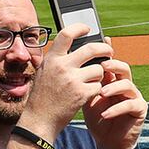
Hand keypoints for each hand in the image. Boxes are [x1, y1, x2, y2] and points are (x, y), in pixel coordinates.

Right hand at [17, 23, 110, 139]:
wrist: (39, 120)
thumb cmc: (42, 96)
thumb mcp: (44, 72)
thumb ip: (58, 59)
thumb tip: (77, 46)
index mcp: (52, 58)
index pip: (67, 34)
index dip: (80, 27)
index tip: (88, 28)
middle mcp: (62, 66)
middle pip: (92, 48)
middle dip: (105, 49)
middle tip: (108, 52)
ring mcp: (72, 80)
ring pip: (99, 69)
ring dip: (100, 74)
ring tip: (92, 81)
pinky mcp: (81, 94)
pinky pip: (99, 85)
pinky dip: (97, 89)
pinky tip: (88, 93)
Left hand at [83, 59, 148, 148]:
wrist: (106, 141)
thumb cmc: (97, 119)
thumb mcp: (88, 100)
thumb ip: (86, 84)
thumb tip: (76, 67)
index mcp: (112, 81)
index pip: (111, 63)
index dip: (108, 52)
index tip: (102, 42)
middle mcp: (124, 86)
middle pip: (124, 68)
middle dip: (114, 65)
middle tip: (103, 66)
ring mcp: (133, 97)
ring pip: (128, 85)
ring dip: (114, 88)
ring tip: (102, 93)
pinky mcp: (139, 110)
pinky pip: (131, 104)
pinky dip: (117, 109)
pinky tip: (105, 114)